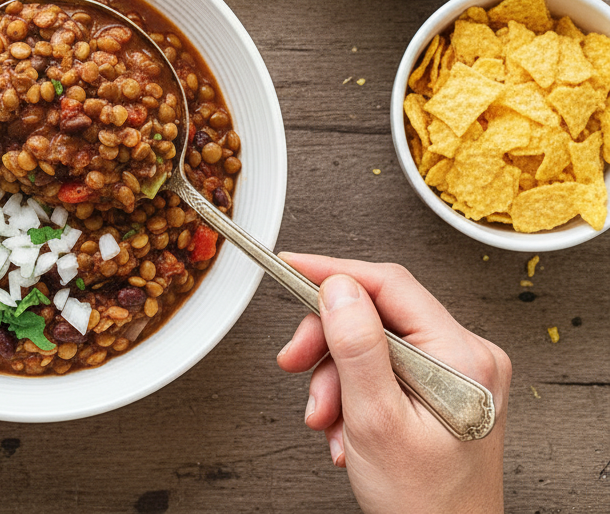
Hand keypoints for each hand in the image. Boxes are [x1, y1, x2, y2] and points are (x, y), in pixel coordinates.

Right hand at [276, 254, 509, 513]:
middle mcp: (466, 356)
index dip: (333, 274)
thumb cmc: (425, 503)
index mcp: (462, 355)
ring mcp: (456, 374)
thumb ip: (356, 348)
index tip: (291, 268)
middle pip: (376, 315)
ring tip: (328, 421)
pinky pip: (383, 370)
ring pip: (372, 345)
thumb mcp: (376, 421)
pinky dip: (353, 396)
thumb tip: (337, 288)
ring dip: (336, 380)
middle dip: (328, 345)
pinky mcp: (441, 390)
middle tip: (294, 364)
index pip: (389, 285)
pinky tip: (348, 429)